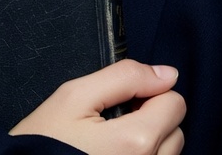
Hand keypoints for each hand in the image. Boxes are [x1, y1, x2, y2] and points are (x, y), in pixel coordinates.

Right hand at [10, 59, 184, 154]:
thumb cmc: (45, 140)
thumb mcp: (75, 95)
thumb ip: (124, 77)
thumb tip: (167, 73)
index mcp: (135, 142)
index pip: (175, 103)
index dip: (148, 92)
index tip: (122, 99)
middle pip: (175, 130)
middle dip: (152, 117)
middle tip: (112, 120)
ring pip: (169, 153)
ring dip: (150, 141)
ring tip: (111, 142)